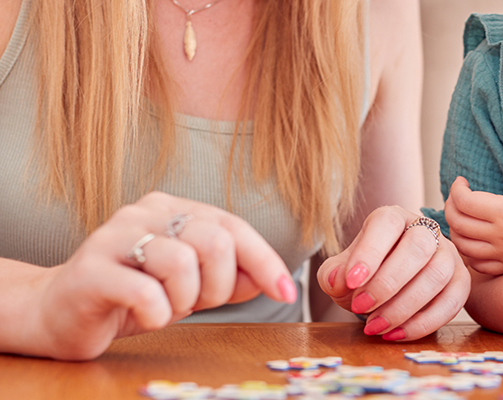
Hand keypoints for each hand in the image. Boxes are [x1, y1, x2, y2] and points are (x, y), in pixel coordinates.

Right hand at [34, 192, 293, 359]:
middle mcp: (145, 212)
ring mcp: (114, 236)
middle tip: (196, 303)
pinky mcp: (91, 270)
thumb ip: (231, 277)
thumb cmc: (133, 296)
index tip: (287, 291)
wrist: (60, 312)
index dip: (265, 261)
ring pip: (182, 264)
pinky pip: (147, 293)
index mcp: (173, 208)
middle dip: (219, 286)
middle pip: (214, 241)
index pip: (234, 227)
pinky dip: (158, 314)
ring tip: (165, 308)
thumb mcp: (192, 286)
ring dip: (184, 301)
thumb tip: (273, 277)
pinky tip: (146, 316)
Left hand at [317, 206, 469, 340]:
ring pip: (437, 275)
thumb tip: (338, 281)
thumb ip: (333, 274)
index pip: (387, 224)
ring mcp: (448, 254)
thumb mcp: (342, 271)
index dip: (370, 252)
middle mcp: (426, 230)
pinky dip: (423, 323)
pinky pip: (452, 302)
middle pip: (418, 247)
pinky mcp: (461, 281)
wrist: (390, 286)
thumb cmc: (367, 273)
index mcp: (393, 218)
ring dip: (404, 307)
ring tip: (375, 326)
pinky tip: (396, 334)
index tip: (351, 282)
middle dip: (387, 283)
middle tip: (361, 307)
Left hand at [445, 173, 502, 274]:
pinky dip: (465, 251)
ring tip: (461, 217)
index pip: (465, 201)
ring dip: (454, 229)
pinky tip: (471, 241)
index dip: (456, 189)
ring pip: (461, 244)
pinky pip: (475, 263)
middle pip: (456, 222)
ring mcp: (501, 255)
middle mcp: (499, 236)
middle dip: (450, 205)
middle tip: (457, 197)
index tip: (461, 181)